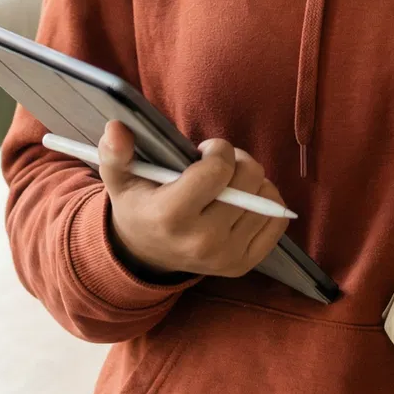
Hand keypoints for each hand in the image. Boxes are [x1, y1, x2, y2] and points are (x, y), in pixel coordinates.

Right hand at [97, 121, 290, 279]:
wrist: (146, 255)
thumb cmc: (139, 206)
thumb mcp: (120, 178)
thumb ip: (116, 152)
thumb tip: (117, 128)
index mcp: (171, 216)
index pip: (218, 170)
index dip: (217, 150)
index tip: (204, 152)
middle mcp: (202, 242)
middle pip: (249, 179)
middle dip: (237, 161)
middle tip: (218, 166)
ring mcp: (226, 257)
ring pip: (267, 197)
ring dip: (252, 182)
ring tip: (228, 185)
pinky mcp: (244, 265)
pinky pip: (277, 222)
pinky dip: (267, 204)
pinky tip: (243, 202)